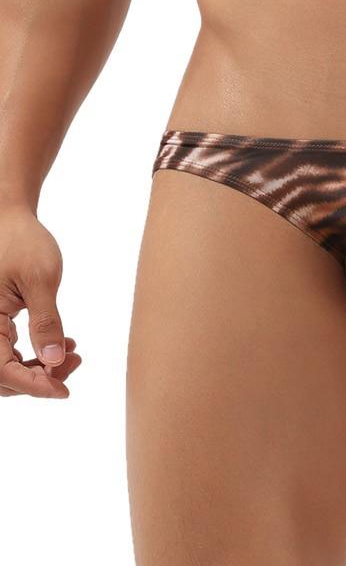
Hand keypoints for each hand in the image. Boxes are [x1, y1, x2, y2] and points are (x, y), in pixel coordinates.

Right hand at [0, 206, 80, 397]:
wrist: (10, 219)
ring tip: (73, 355)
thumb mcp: (40, 280)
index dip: (32, 386)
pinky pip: (10, 350)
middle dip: (38, 379)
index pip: (2, 371)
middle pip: (2, 376)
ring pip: (6, 366)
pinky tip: (64, 343)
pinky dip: (36, 354)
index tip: (63, 390)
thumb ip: (46, 322)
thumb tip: (54, 360)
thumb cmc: (23, 242)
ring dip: (39, 368)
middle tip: (74, 365)